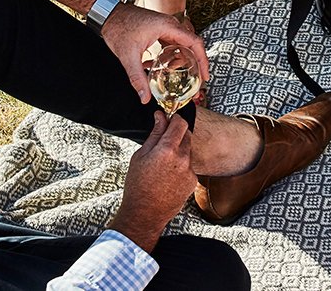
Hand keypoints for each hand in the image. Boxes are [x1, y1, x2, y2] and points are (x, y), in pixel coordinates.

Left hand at [101, 3, 209, 103]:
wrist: (107, 13)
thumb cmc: (117, 28)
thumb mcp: (127, 56)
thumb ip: (137, 78)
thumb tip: (145, 98)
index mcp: (168, 27)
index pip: (195, 43)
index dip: (203, 60)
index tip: (205, 76)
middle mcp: (170, 25)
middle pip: (191, 46)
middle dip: (194, 64)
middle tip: (194, 81)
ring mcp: (165, 27)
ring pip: (181, 46)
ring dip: (179, 61)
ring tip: (174, 76)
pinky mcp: (159, 30)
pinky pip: (171, 44)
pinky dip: (169, 56)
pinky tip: (156, 66)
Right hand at [108, 112, 194, 252]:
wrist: (145, 213)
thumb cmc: (137, 185)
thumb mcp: (140, 156)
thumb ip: (155, 134)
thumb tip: (160, 117)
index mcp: (167, 150)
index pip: (180, 123)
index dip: (175, 119)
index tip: (169, 119)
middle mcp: (183, 158)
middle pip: (187, 135)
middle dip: (177, 134)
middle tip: (163, 142)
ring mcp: (190, 171)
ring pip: (188, 151)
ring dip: (179, 151)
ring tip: (162, 164)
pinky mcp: (193, 181)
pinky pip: (189, 166)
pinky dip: (181, 166)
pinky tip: (167, 176)